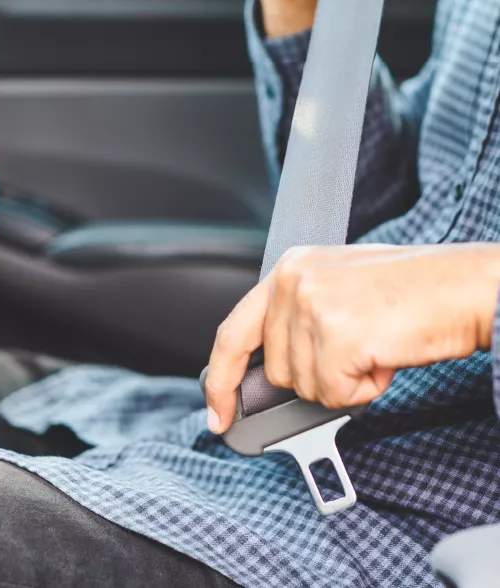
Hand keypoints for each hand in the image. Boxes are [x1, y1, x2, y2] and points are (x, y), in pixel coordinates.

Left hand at [204, 243, 499, 433]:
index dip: (222, 379)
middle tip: (358, 348)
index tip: (218, 414)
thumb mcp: (336, 291)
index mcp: (287, 269)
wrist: (465, 286)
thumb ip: (297, 321)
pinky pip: (335, 396)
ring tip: (376, 345)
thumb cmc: (412, 292)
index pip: (232, 333)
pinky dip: (364, 389)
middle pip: (278, 372)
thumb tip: (276, 375)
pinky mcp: (335, 335)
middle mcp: (290, 282)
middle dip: (318, 376)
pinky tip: (384, 356)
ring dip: (345, 381)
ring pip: (306, 388)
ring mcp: (310, 307)